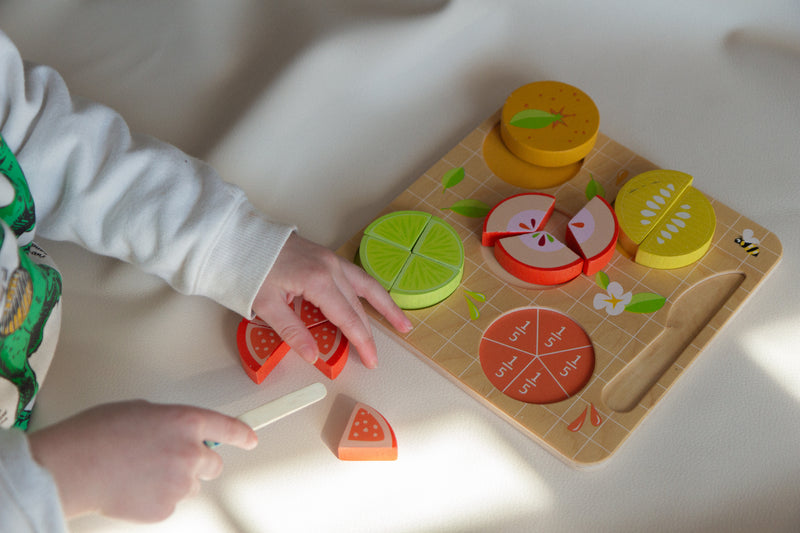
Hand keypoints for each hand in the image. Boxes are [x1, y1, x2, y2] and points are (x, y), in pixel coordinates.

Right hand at [28, 400, 256, 521]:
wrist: (74, 466)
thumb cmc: (98, 433)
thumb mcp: (142, 411)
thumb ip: (171, 422)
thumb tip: (176, 432)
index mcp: (187, 422)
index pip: (229, 429)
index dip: (243, 435)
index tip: (251, 439)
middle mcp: (191, 452)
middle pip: (213, 464)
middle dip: (198, 463)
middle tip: (170, 460)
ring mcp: (181, 483)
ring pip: (191, 485)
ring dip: (175, 480)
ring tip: (142, 473)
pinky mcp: (166, 508)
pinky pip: (171, 503)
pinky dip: (157, 498)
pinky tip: (134, 488)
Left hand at [253, 233, 411, 368]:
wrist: (240, 236)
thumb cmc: (250, 268)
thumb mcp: (266, 305)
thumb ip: (292, 331)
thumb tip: (313, 355)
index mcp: (317, 281)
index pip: (347, 318)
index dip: (361, 342)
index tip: (370, 360)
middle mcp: (331, 268)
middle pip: (358, 306)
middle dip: (369, 333)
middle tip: (376, 356)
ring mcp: (331, 259)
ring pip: (366, 286)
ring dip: (385, 306)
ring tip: (402, 324)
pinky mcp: (327, 257)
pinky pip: (356, 276)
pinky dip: (370, 290)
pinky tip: (376, 301)